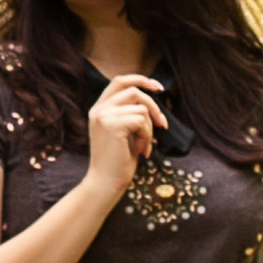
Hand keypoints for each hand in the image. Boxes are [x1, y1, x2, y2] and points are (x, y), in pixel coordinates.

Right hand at [85, 71, 166, 186]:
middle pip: (133, 91)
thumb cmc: (118, 162)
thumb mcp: (123, 133)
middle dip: (154, 105)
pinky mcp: (112, 125)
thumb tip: (153, 105)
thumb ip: (130, 115)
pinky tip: (141, 151)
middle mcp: (99, 110)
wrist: (106, 183)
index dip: (140, 80)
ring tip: (145, 147)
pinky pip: (141, 121)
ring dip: (149, 129)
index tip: (158, 88)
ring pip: (141, 108)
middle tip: (163, 124)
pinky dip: (147, 136)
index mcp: (99, 109)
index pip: (119, 81)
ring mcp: (104, 116)